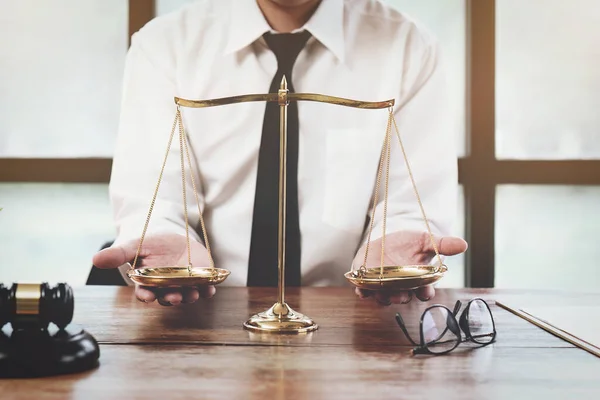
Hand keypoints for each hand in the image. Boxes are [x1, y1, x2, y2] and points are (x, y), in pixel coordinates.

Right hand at [92, 233, 213, 305]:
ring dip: (190, 295)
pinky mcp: (199, 279)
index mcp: (147, 283)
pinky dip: (208, 289)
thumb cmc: (148, 243)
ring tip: (193, 293)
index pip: (145, 294)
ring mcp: (183, 284)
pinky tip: (210, 289)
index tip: (147, 296)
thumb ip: (117, 254)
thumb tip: (95, 259)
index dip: (146, 296)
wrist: (169, 237)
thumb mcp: (132, 245)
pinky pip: (204, 288)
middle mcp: (165, 288)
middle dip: (171, 298)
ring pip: (187, 295)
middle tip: (174, 296)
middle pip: (168, 297)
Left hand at [353, 230, 467, 305]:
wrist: (387, 240)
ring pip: (384, 298)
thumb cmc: (409, 244)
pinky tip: (362, 290)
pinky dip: (362, 292)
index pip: (424, 293)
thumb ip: (442, 244)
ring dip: (383, 296)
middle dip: (402, 297)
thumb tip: (463, 244)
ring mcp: (383, 287)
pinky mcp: (367, 282)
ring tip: (381, 290)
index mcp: (417, 281)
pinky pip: (364, 292)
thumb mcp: (424, 241)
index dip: (425, 293)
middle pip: (403, 298)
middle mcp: (401, 288)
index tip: (425, 290)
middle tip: (401, 294)